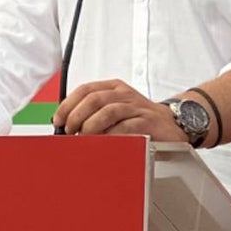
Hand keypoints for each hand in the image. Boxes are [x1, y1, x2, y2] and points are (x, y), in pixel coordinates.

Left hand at [53, 79, 186, 140]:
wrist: (172, 123)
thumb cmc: (140, 117)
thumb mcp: (116, 108)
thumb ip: (93, 113)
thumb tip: (66, 126)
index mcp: (114, 88)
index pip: (86, 89)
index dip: (68, 104)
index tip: (58, 119)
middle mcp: (124, 94)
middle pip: (94, 99)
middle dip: (76, 116)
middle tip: (69, 131)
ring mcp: (136, 107)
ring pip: (108, 111)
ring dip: (91, 126)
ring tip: (84, 137)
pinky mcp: (146, 121)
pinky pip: (125, 126)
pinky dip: (111, 135)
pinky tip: (103, 141)